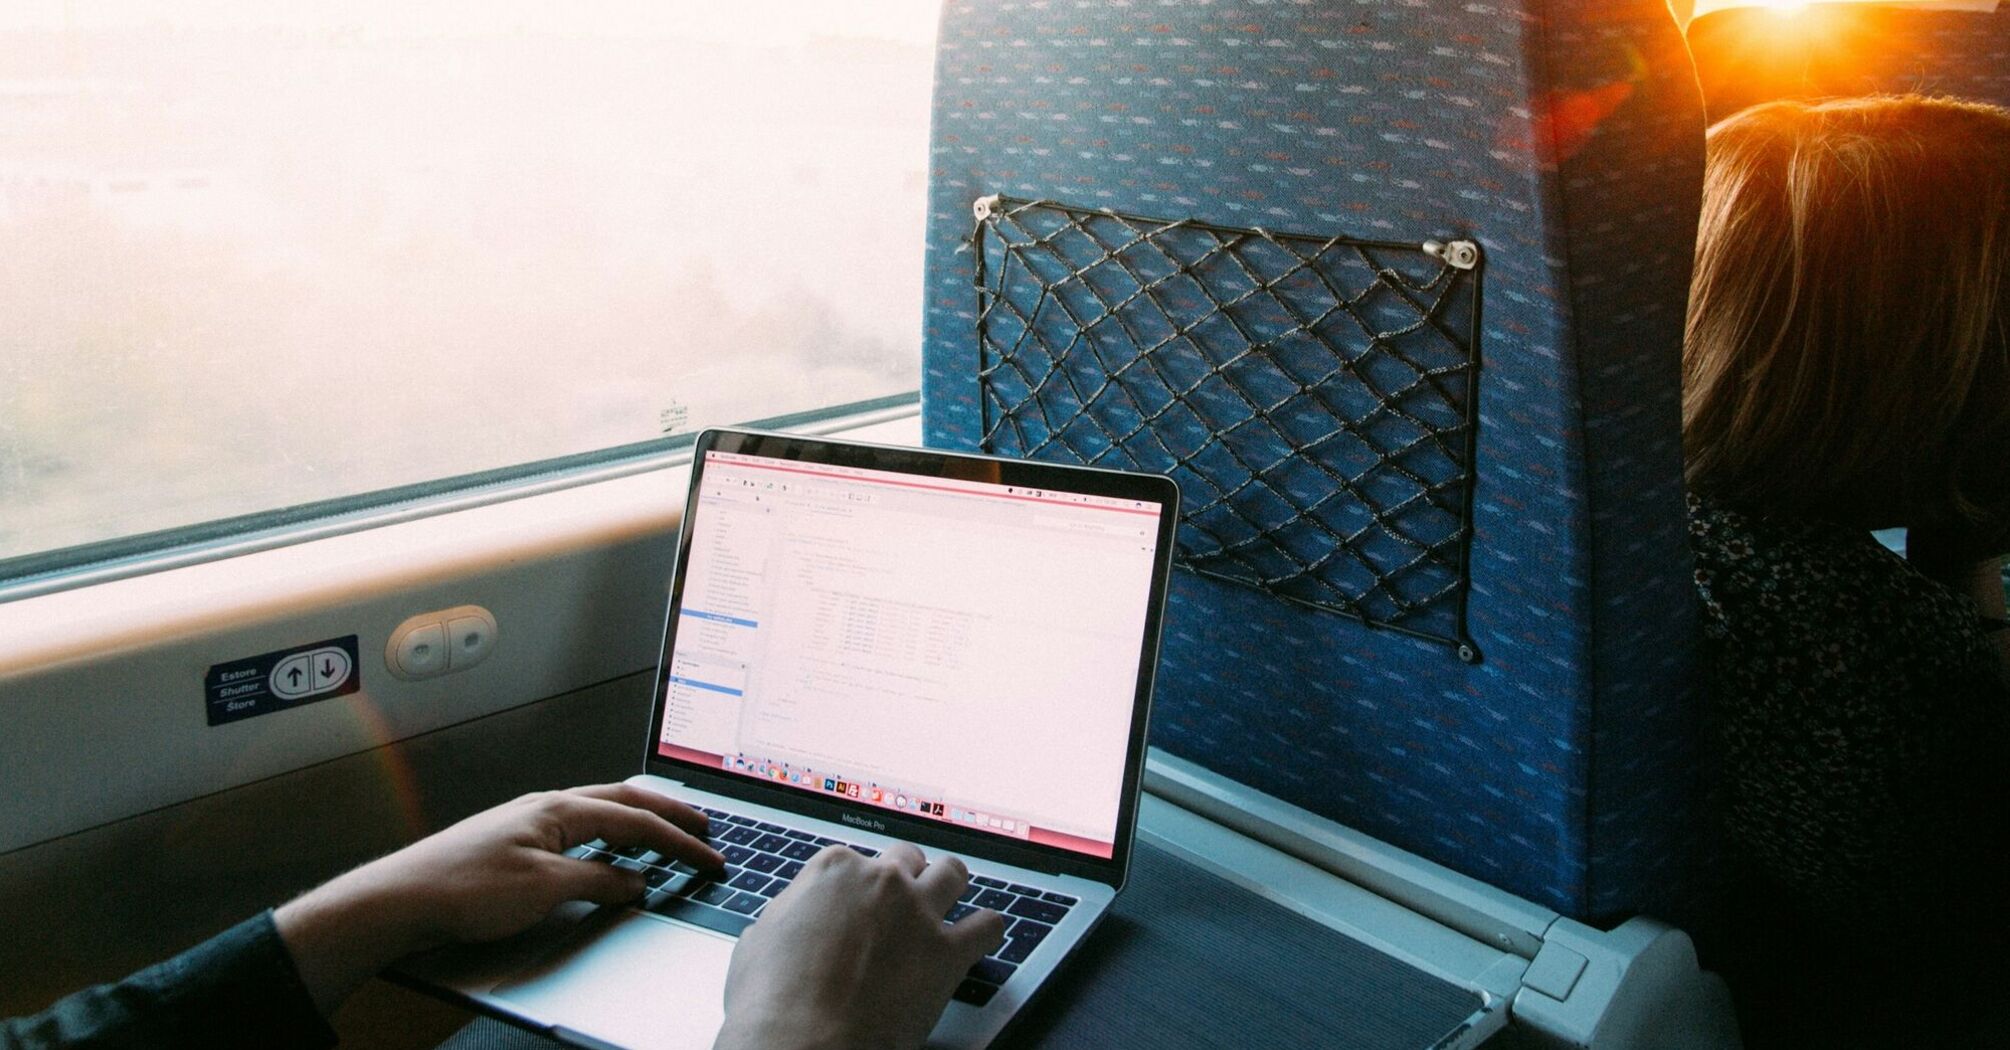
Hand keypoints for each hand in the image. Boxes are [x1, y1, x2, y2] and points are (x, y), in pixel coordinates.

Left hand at [275, 782, 722, 1014]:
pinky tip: (609, 854)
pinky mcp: (515, 844)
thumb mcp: (543, 890)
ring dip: (640, 820)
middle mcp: (547, 808)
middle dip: (668, 813)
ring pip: (600, 812)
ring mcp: (530, 823)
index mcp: (560, 809)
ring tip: (668, 832)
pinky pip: (578, 831)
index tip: (710, 856)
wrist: (400, 899)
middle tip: (704, 825)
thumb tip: (635, 881)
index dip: (679, 839)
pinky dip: (609, 837)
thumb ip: (598, 881)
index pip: (636, 821)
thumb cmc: (462, 889)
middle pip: (623, 801)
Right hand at [713, 844, 1006, 1049]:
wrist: (804, 1045)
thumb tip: (793, 922)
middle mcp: (881, 880)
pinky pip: (988, 925)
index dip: (856, 887)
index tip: (856, 906)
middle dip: (904, 880)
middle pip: (907, 860)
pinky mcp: (948, 952)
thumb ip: (788, 917)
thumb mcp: (757, 943)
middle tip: (898, 905)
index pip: (855, 860)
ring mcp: (919, 913)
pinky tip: (979, 937)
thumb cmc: (771, 1003)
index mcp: (832, 870)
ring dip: (949, 887)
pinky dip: (986, 930)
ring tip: (945, 905)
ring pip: (953, 874)